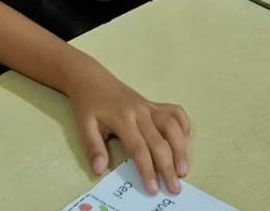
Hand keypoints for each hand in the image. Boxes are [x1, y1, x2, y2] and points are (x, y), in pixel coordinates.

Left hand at [65, 59, 190, 196]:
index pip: (139, 148)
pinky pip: (175, 112)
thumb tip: (100, 169)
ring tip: (183, 169)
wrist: (93, 80)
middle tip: (174, 187)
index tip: (153, 188)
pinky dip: (184, 126)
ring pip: (172, 126)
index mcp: (122, 119)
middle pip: (159, 141)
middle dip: (168, 166)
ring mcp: (149, 106)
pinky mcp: (154, 104)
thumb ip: (93, 148)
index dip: (147, 170)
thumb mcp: (84, 126)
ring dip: (181, 148)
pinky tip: (185, 142)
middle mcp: (140, 112)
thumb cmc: (89, 105)